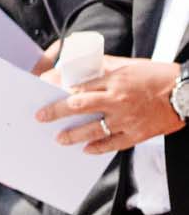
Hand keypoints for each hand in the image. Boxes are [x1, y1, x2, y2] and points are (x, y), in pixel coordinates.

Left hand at [36, 57, 181, 154]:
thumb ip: (103, 66)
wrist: (186, 92)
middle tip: (41, 116)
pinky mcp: (138, 133)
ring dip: (73, 135)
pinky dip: (99, 148)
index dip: (56, 87)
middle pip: (78, 106)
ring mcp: (127, 118)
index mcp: (114, 80)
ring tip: (59, 138)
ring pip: (93, 129)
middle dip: (56, 111)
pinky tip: (87, 149)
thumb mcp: (128, 65)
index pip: (77, 84)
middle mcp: (118, 100)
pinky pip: (114, 144)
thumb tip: (79, 66)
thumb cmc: (158, 76)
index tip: (42, 88)